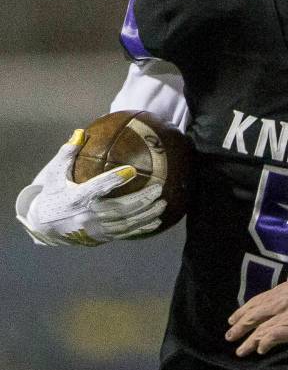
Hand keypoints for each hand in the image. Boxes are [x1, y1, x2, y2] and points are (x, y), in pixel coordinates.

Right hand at [15, 129, 165, 246]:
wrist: (42, 226)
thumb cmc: (51, 194)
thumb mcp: (54, 174)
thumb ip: (67, 154)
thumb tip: (80, 132)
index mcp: (76, 198)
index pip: (97, 188)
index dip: (114, 179)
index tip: (132, 170)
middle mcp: (87, 216)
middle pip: (119, 209)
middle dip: (141, 200)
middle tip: (159, 189)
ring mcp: (94, 229)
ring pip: (125, 223)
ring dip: (146, 215)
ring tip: (162, 204)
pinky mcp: (100, 237)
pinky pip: (124, 233)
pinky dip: (141, 228)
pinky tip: (155, 222)